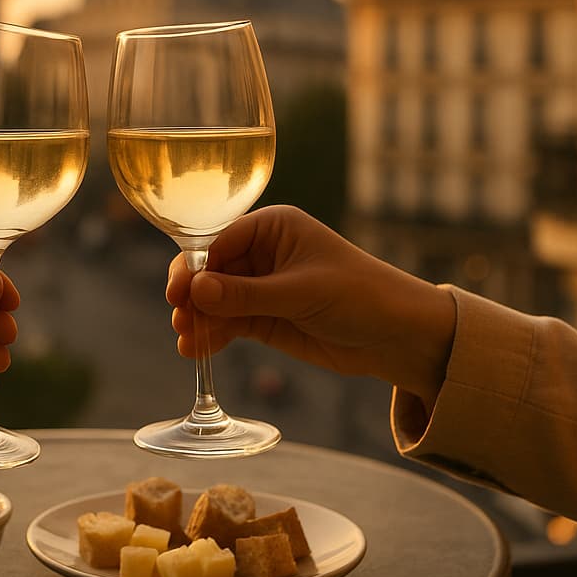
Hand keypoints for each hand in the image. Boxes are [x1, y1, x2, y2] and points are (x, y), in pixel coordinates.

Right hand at [166, 206, 455, 408]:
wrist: (398, 336)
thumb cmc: (360, 296)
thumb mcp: (301, 293)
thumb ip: (247, 294)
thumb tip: (196, 291)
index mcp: (273, 228)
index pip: (218, 241)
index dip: (194, 267)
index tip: (178, 293)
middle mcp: (262, 253)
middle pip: (210, 271)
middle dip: (193, 296)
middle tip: (180, 319)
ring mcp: (262, 287)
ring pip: (215, 301)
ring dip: (199, 319)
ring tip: (186, 342)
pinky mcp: (265, 318)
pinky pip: (229, 323)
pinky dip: (213, 334)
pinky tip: (196, 349)